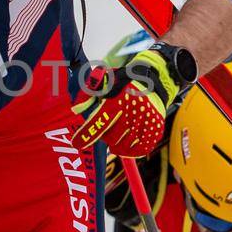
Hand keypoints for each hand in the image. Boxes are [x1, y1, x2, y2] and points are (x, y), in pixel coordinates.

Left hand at [71, 43, 191, 157]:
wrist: (153, 80)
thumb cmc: (124, 83)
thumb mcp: (104, 83)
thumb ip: (88, 95)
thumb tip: (75, 109)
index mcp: (119, 99)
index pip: (100, 121)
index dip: (87, 134)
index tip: (77, 143)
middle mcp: (133, 111)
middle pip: (112, 138)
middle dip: (105, 139)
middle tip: (105, 133)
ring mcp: (146, 121)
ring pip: (126, 146)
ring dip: (117, 147)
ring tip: (115, 141)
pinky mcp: (156, 128)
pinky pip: (141, 148)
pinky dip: (132, 151)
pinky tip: (127, 147)